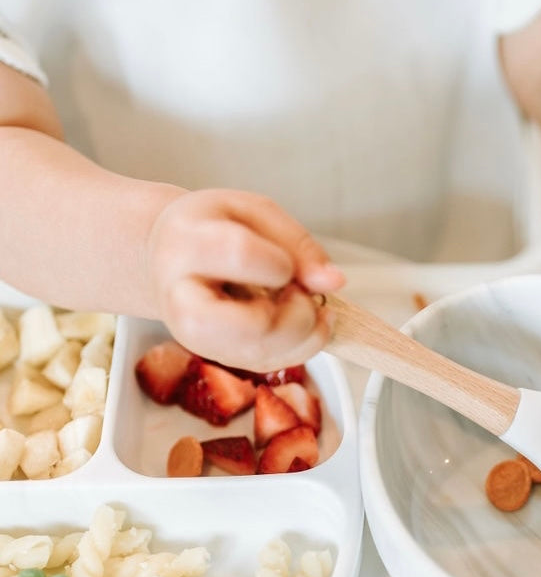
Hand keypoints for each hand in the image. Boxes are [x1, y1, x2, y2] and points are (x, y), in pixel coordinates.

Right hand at [144, 189, 344, 370]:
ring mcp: (196, 336)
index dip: (280, 263)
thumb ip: (297, 243)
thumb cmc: (215, 229)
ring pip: (258, 353)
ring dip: (304, 335)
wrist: (170, 258)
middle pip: (245, 325)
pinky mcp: (217, 356)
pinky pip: (268, 363)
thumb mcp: (255, 213)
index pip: (240, 254)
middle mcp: (182, 298)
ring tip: (307, 306)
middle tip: (300, 295)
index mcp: (186, 243)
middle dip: (294, 316)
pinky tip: (300, 322)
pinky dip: (299, 347)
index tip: (286, 264)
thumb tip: (333, 282)